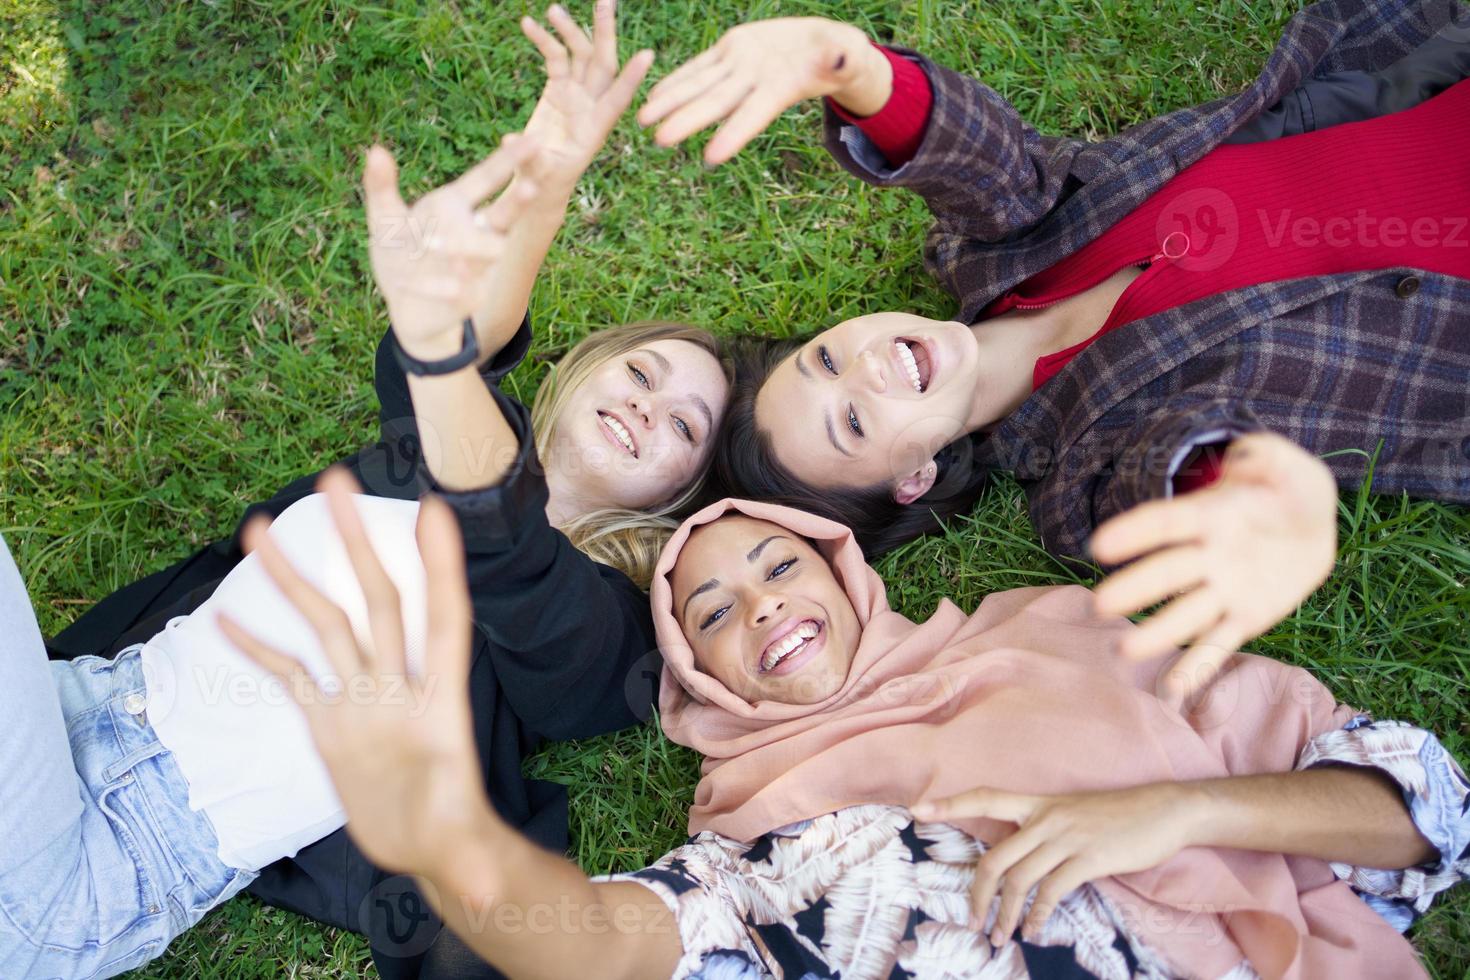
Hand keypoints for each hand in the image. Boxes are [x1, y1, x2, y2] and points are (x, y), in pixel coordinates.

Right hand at [218, 469, 493, 877]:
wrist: (430, 849)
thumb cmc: (454, 842)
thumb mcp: (462, 854)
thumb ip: (471, 866)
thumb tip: (487, 894)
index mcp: (439, 703)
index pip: (444, 621)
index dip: (440, 569)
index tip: (435, 510)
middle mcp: (397, 687)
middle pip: (377, 600)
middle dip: (356, 543)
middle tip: (334, 481)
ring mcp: (360, 699)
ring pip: (327, 624)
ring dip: (295, 579)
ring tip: (258, 528)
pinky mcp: (329, 723)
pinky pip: (292, 676)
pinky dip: (262, 648)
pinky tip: (228, 616)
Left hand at [363, 136, 541, 359]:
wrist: (407, 310)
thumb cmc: (398, 257)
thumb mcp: (383, 221)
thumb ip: (380, 187)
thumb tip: (375, 149)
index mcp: (455, 205)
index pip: (486, 178)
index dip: (509, 159)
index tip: (535, 139)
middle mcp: (474, 232)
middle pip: (503, 213)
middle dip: (517, 201)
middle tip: (531, 186)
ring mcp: (477, 265)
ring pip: (487, 251)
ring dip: (468, 247)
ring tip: (437, 247)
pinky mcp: (471, 296)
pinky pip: (459, 289)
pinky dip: (437, 287)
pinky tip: (428, 289)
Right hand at [518, 2, 655, 195]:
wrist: (540, 184)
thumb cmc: (543, 185)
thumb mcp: (538, 177)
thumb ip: (530, 159)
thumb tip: (512, 141)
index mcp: (595, 129)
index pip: (618, 99)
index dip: (631, 79)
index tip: (648, 56)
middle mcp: (590, 106)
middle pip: (603, 63)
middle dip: (606, 33)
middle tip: (605, 2)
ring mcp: (575, 95)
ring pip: (580, 55)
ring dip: (571, 30)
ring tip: (553, 9)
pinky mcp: (558, 89)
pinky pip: (555, 58)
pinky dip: (544, 40)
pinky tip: (528, 23)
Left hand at [637, 18, 891, 164]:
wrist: (824, 45)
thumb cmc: (843, 54)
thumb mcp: (847, 53)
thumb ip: (843, 58)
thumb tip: (844, 58)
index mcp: (782, 86)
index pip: (754, 113)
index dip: (735, 134)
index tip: (712, 157)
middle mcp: (754, 82)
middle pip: (717, 103)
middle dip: (688, 120)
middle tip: (659, 140)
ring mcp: (740, 67)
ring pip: (701, 85)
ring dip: (672, 103)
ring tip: (642, 121)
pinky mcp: (731, 49)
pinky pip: (700, 66)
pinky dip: (677, 80)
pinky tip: (653, 95)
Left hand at [912, 783, 1198, 944]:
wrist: (1165, 810)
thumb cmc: (1119, 813)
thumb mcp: (1073, 812)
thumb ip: (1043, 829)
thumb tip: (1021, 857)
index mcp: (1038, 803)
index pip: (985, 798)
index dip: (949, 804)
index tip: (916, 811)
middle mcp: (1045, 818)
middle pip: (994, 859)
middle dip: (977, 895)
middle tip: (972, 921)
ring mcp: (1066, 838)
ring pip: (1018, 881)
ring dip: (1004, 915)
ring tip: (1000, 938)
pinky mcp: (1088, 859)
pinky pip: (1051, 892)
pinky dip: (1037, 915)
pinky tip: (1031, 929)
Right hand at [1091, 432, 1338, 698]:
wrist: (1307, 526)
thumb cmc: (1287, 486)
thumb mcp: (1282, 459)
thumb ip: (1264, 456)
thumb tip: (1240, 466)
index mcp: (1210, 515)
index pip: (1166, 522)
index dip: (1135, 533)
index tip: (1101, 545)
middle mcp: (1208, 555)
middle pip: (1167, 573)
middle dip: (1136, 588)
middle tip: (1101, 604)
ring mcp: (1223, 590)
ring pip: (1186, 614)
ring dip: (1157, 633)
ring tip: (1125, 651)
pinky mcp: (1245, 617)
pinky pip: (1218, 644)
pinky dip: (1197, 666)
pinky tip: (1173, 689)